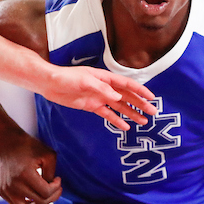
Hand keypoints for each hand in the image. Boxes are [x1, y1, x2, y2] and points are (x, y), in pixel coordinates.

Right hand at [0, 132, 61, 203]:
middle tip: (55, 188)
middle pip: (40, 203)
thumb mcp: (48, 155)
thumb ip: (51, 174)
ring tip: (44, 196)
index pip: (46, 193)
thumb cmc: (30, 147)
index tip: (57, 180)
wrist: (7, 142)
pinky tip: (33, 191)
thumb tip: (52, 189)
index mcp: (25, 175)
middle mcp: (13, 185)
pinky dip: (28, 202)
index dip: (56, 188)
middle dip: (52, 197)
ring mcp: (6, 190)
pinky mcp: (2, 192)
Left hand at [41, 65, 156, 129]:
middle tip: (153, 113)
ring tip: (143, 122)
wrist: (50, 84)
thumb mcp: (85, 81)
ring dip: (131, 113)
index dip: (140, 91)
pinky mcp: (91, 106)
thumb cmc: (66, 77)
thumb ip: (102, 89)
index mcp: (105, 78)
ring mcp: (99, 97)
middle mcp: (105, 88)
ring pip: (120, 106)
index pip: (127, 85)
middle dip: (140, 104)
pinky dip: (116, 120)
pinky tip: (125, 126)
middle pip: (127, 97)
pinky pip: (107, 114)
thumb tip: (119, 97)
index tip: (152, 98)